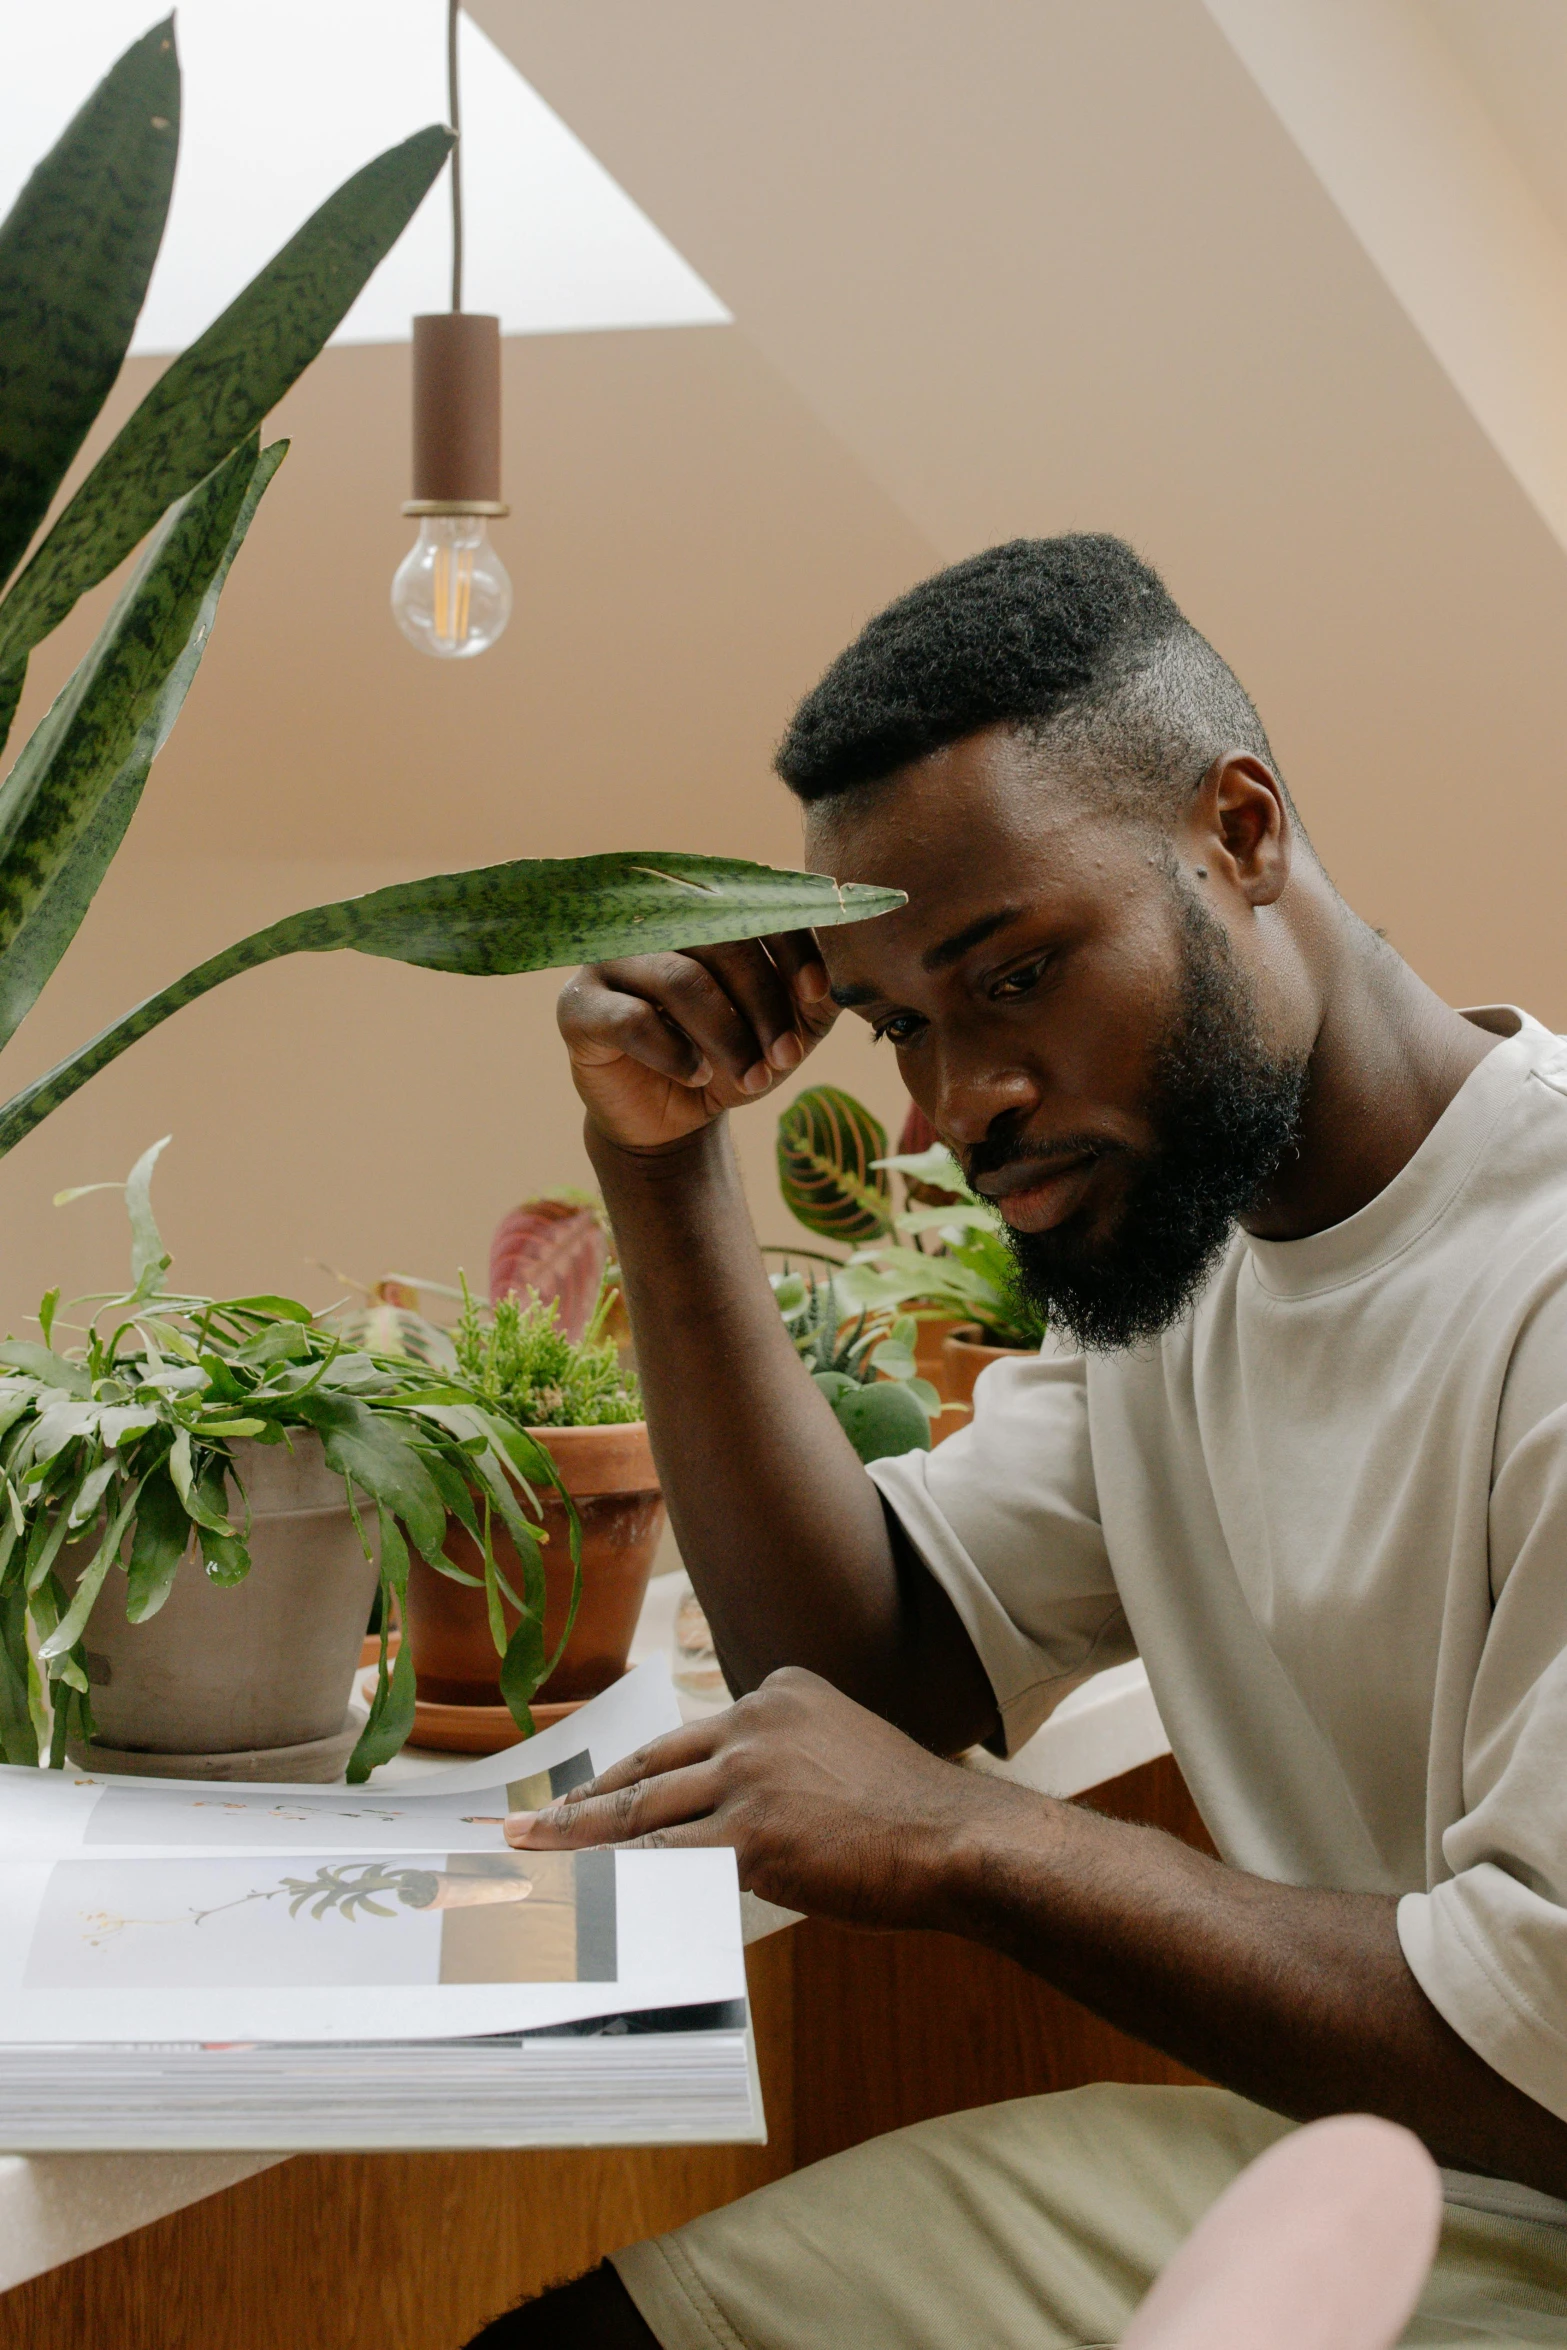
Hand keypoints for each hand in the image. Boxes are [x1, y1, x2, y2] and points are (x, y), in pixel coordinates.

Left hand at [504, 1665, 1021, 1928]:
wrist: (959, 1840)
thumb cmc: (910, 1814)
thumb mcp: (842, 1754)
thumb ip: (782, 1765)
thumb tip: (722, 1814)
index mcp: (780, 1690)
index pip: (688, 1736)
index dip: (635, 1773)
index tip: (597, 1794)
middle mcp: (756, 1720)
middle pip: (650, 1765)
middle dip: (585, 1801)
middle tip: (532, 1822)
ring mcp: (751, 1774)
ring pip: (644, 1811)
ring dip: (579, 1839)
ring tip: (533, 1855)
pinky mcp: (752, 1833)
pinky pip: (666, 1861)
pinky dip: (616, 1880)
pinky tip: (583, 1894)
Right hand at [556, 932, 838, 1150]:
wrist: (673, 1115)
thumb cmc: (731, 1053)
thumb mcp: (786, 1024)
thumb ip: (815, 990)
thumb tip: (848, 966)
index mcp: (707, 912)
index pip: (754, 904)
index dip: (791, 946)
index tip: (818, 994)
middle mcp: (655, 921)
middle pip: (720, 942)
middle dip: (763, 1004)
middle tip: (787, 1057)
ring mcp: (611, 960)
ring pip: (679, 980)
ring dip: (727, 1036)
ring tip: (752, 1079)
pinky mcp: (579, 1005)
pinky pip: (628, 1018)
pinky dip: (672, 1051)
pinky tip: (696, 1076)